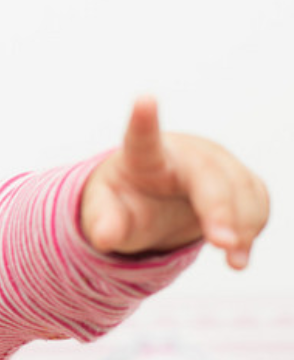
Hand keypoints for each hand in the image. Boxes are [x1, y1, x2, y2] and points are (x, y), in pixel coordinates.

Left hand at [80, 96, 268, 268]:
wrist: (153, 195)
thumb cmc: (124, 201)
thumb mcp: (106, 214)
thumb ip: (103, 224)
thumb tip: (104, 239)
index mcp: (142, 158)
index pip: (141, 138)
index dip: (142, 120)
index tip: (144, 99)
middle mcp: (183, 154)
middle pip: (206, 175)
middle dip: (218, 208)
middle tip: (223, 243)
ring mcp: (215, 162)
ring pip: (239, 189)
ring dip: (243, 226)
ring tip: (234, 261)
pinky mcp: (239, 178)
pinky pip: (256, 199)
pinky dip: (253, 227)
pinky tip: (239, 251)